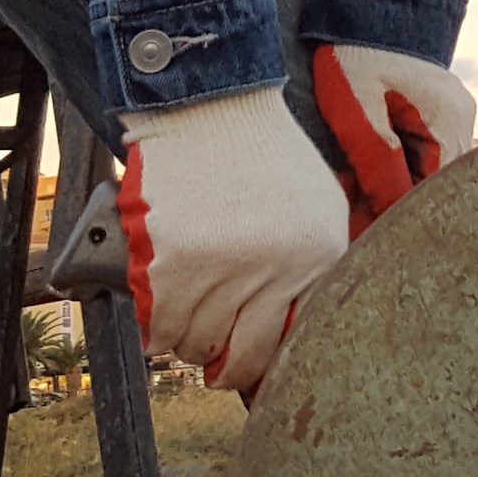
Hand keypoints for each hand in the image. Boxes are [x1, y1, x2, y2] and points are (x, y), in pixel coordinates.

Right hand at [119, 87, 351, 395]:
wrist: (212, 105)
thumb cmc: (263, 155)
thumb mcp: (320, 206)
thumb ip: (317, 265)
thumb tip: (297, 328)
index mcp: (319, 257)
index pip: (293, 342)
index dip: (266, 364)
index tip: (251, 371)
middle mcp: (276, 268)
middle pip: (242, 355)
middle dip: (226, 368)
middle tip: (215, 365)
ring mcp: (223, 268)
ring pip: (197, 345)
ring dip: (189, 346)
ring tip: (187, 332)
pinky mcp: (173, 261)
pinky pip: (161, 326)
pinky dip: (157, 333)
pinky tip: (160, 324)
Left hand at [310, 43, 476, 228]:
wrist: (364, 1)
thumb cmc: (356, 52)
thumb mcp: (357, 110)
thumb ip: (378, 164)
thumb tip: (388, 218)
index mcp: (449, 122)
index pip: (431, 194)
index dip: (395, 219)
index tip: (359, 236)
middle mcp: (460, 122)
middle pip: (432, 187)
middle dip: (392, 206)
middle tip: (351, 223)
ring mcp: (450, 116)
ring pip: (425, 173)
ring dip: (392, 189)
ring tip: (353, 199)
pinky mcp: (435, 111)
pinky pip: (421, 155)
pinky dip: (396, 170)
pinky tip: (365, 176)